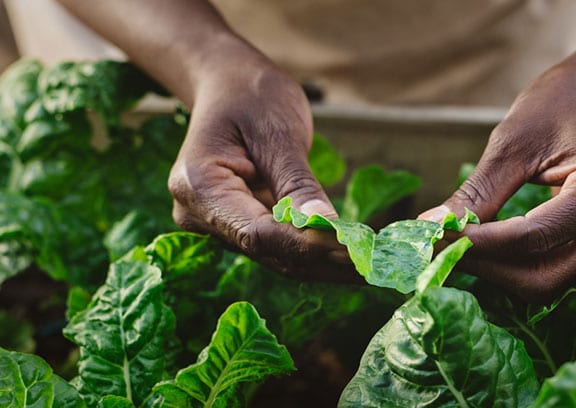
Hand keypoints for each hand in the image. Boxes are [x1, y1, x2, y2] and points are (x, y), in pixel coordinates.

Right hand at [167, 47, 352, 281]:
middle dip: (323, 261)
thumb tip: (326, 226)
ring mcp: (216, 225)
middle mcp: (199, 215)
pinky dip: (315, 250)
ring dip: (325, 264)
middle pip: (268, 251)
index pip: (257, 233)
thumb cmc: (251, 96)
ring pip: (276, 257)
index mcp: (198, 187)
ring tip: (373, 267)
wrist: (228, 84)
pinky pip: (280, 246)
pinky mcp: (238, 227)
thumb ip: (298, 184)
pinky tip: (353, 256)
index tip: (354, 252)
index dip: (307, 246)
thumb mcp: (277, 133)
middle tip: (376, 267)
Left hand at [420, 58, 575, 303]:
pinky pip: (557, 273)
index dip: (477, 244)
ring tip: (459, 245)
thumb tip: (429, 228)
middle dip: (487, 267)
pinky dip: (516, 266)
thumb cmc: (562, 103)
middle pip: (544, 276)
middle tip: (439, 248)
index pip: (533, 238)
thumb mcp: (514, 141)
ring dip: (498, 272)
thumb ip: (478, 193)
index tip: (432, 238)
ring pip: (548, 283)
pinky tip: (487, 247)